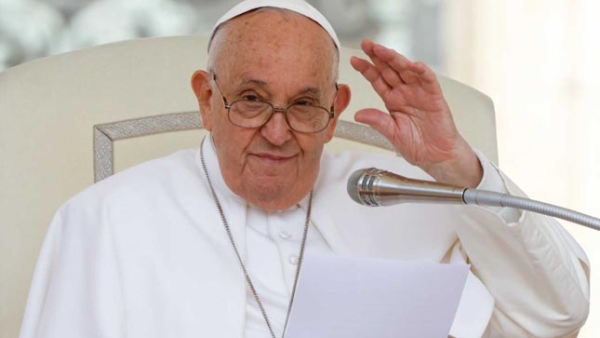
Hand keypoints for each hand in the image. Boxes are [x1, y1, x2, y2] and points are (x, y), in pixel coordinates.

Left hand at [350, 39, 481, 187]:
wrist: (437, 157)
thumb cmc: (417, 146)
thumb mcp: (392, 134)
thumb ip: (377, 121)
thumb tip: (358, 114)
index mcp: (392, 100)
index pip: (377, 80)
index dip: (366, 69)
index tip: (354, 60)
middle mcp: (405, 93)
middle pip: (389, 70)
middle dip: (377, 56)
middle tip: (366, 44)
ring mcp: (419, 93)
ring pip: (406, 70)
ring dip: (395, 59)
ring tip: (383, 50)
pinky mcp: (434, 96)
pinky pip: (428, 80)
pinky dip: (422, 71)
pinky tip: (413, 65)